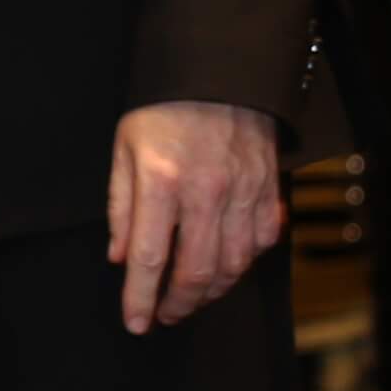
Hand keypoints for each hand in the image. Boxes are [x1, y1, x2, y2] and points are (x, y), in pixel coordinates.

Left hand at [105, 98, 285, 333]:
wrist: (220, 67)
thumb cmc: (164, 108)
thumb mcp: (125, 148)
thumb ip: (122, 207)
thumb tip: (121, 257)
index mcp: (162, 180)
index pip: (151, 258)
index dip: (141, 297)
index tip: (135, 323)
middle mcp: (207, 190)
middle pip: (197, 271)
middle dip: (179, 304)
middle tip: (165, 315)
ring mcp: (244, 190)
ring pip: (234, 263)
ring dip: (212, 292)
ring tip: (192, 299)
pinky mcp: (268, 186)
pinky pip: (263, 240)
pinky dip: (245, 262)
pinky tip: (227, 267)